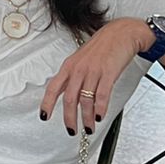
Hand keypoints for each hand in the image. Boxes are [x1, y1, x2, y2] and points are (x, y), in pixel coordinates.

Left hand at [40, 18, 149, 134]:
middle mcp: (78, 69)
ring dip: (86, 117)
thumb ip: (73, 77)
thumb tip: (67, 95)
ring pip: (85, 100)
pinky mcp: (108, 73)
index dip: (47, 103)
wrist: (121, 33)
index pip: (53, 88)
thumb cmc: (101, 47)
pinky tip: (100, 116)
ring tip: (89, 127)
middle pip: (69, 99)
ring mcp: (93, 71)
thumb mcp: (80, 60)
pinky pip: (102, 95)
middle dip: (69, 118)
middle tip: (71, 130)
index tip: (44, 116)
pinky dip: (100, 108)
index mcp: (69, 66)